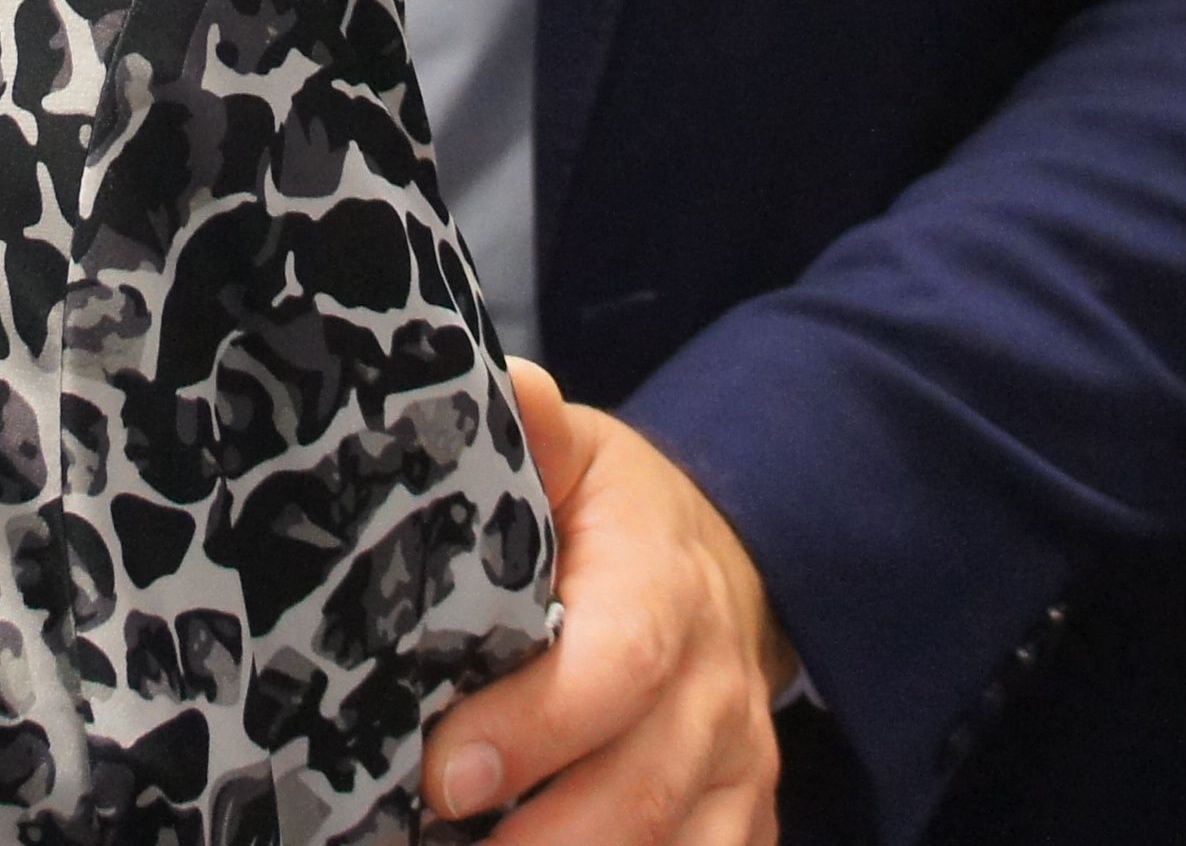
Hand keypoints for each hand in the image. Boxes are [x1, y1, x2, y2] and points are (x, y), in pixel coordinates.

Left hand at [423, 361, 787, 845]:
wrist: (728, 569)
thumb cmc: (619, 523)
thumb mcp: (581, 462)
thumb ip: (539, 434)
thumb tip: (514, 386)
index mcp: (665, 590)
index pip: (617, 666)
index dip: (534, 729)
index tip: (445, 774)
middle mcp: (714, 692)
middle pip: (640, 789)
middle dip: (541, 839)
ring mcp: (736, 769)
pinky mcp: (740, 824)